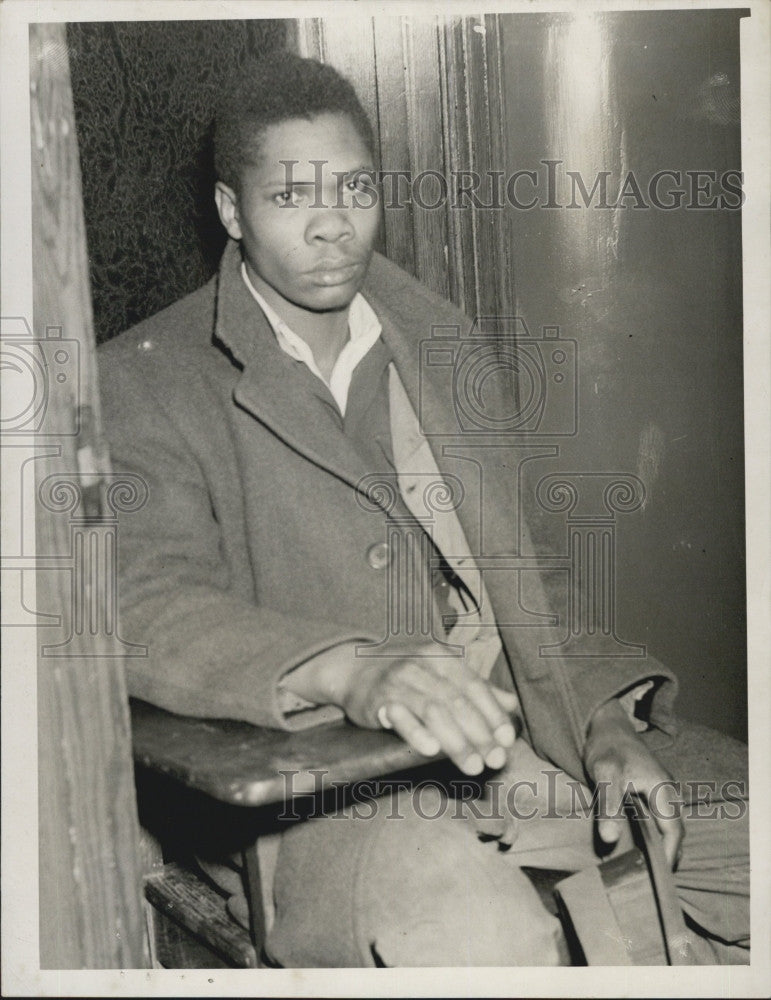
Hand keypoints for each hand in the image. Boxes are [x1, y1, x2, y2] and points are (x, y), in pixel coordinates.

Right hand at [336, 641, 518, 775]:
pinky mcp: (377, 700)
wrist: (351, 668)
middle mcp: (421, 664)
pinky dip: (416, 732)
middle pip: (457, 701)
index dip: (493, 713)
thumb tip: (511, 705)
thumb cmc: (404, 674)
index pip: (474, 685)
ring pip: (434, 710)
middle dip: (480, 733)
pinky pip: (399, 716)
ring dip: (457, 741)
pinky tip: (432, 750)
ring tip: (473, 766)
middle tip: (495, 760)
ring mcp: (398, 680)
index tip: (507, 739)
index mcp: (441, 656)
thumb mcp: (439, 672)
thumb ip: (474, 688)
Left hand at [584, 698, 683, 867]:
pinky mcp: (653, 791)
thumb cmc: (606, 748)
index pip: (673, 831)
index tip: (656, 876)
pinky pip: (659, 817)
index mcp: (663, 790)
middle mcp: (668, 792)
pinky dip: (653, 834)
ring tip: (643, 866)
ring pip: (668, 825)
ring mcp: (662, 791)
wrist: (605, 725)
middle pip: (675, 831)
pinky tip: (637, 844)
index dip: (667, 855)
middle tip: (648, 877)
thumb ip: (608, 805)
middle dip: (666, 855)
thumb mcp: (604, 775)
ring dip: (660, 845)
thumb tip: (609, 839)